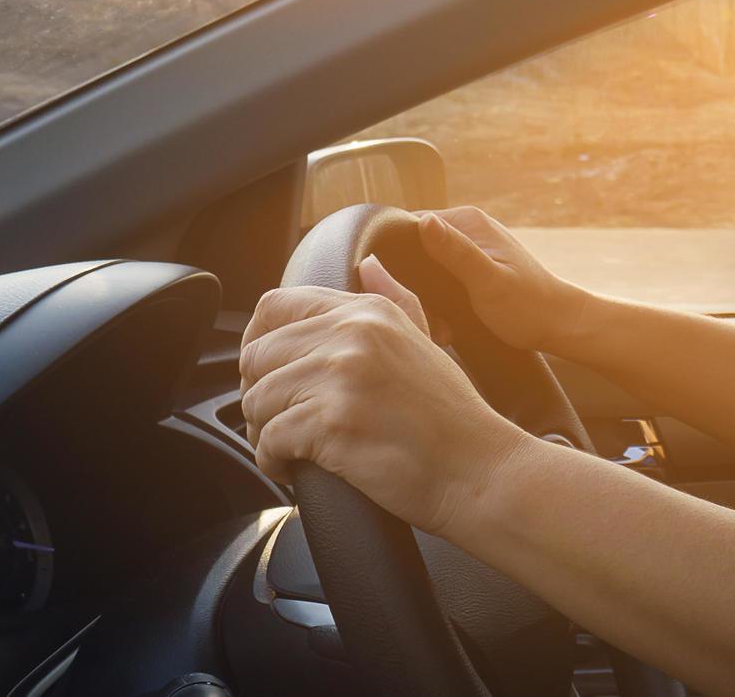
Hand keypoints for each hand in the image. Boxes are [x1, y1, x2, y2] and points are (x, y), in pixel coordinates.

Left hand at [238, 267, 531, 536]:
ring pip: (257, 400)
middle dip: (259, 394)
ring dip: (264, 431)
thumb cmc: (452, 417)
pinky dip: (272, 461)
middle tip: (280, 420)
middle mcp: (353, 334)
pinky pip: (268, 440)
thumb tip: (369, 264)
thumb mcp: (426, 341)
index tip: (266, 372)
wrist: (478, 469)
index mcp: (369, 312)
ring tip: (291, 448)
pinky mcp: (333, 421)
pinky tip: (294, 467)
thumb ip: (394, 298)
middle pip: (256, 356)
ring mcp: (343, 375)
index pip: (276, 306)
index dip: (257, 341)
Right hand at [415, 206, 595, 352]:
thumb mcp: (488, 281)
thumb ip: (456, 252)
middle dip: (414, 288)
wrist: (560, 324)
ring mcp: (470, 248)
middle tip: (430, 320)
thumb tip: (423, 222)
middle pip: (414, 252)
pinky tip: (448, 328)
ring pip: (425, 272)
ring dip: (427, 302)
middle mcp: (466, 228)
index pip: (407, 228)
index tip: (406, 294)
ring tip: (442, 329)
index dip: (398, 260)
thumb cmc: (527, 306)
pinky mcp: (473, 268)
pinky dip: (440, 305)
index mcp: (466, 221)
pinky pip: (440, 282)